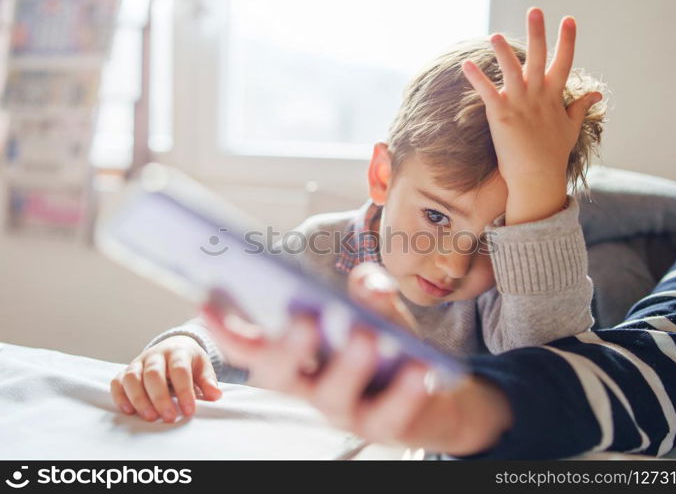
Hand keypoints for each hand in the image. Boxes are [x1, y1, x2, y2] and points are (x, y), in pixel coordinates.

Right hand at [110, 335, 222, 421]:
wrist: (174, 346)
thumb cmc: (190, 361)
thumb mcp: (202, 367)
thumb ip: (207, 381)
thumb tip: (215, 396)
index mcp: (178, 352)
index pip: (179, 370)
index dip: (184, 391)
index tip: (189, 411)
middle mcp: (156, 355)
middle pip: (153, 374)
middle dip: (160, 398)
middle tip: (169, 417)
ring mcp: (139, 362)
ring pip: (132, 377)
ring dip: (139, 399)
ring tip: (150, 417)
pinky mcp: (126, 371)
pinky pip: (117, 382)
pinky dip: (120, 396)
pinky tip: (129, 411)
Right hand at [201, 263, 512, 454]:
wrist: (434, 391)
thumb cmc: (391, 348)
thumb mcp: (380, 314)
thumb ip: (372, 294)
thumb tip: (367, 281)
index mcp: (299, 359)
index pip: (254, 349)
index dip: (229, 332)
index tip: (208, 304)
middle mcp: (312, 387)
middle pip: (282, 376)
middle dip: (287, 349)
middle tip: (301, 318)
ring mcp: (345, 411)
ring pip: (334, 396)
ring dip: (348, 366)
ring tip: (367, 336)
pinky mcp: (384, 427)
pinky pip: (389, 414)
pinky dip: (403, 392)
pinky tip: (419, 368)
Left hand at [461, 8, 601, 224]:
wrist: (537, 178)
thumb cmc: (553, 155)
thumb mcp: (571, 128)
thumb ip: (580, 107)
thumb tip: (596, 94)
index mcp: (555, 97)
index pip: (564, 62)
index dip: (567, 41)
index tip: (569, 20)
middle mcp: (538, 96)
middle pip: (539, 59)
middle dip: (538, 34)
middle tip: (534, 10)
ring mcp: (520, 105)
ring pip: (513, 71)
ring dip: (504, 52)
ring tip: (494, 35)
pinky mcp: (502, 115)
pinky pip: (487, 92)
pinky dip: (477, 78)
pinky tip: (466, 64)